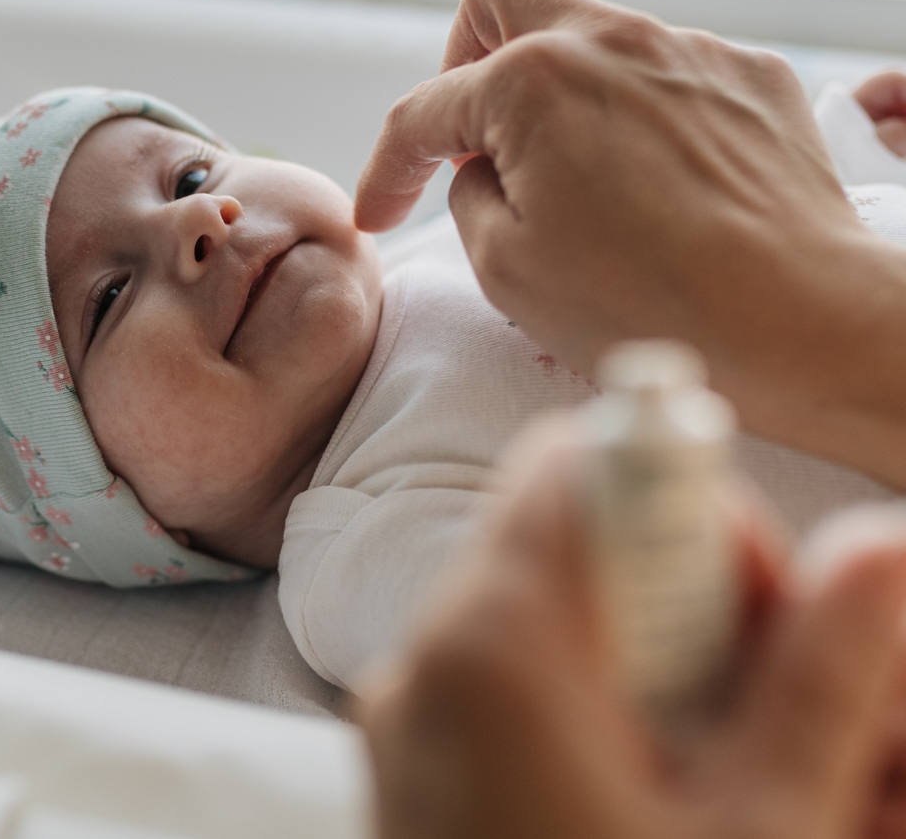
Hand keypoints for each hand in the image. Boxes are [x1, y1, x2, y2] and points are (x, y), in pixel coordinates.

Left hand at [353, 416, 905, 838]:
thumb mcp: (765, 836)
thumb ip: (823, 680)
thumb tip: (879, 544)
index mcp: (493, 644)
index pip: (585, 466)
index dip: (694, 507)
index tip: (769, 612)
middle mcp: (427, 663)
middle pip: (580, 550)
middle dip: (705, 613)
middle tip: (789, 729)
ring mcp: (409, 723)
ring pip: (563, 632)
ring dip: (673, 682)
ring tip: (753, 794)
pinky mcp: (418, 777)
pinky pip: (521, 700)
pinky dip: (611, 725)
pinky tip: (681, 813)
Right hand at [354, 0, 905, 479]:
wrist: (805, 323)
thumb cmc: (650, 305)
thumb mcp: (506, 268)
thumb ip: (468, 196)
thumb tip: (484, 169)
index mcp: (531, 82)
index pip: (424, 110)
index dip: (387, 169)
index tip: (380, 215)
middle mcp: (610, 40)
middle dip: (460, 60)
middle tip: (467, 137)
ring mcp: (689, 50)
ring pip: (591, 35)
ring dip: (557, 94)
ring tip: (572, 181)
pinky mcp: (752, 77)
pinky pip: (668, 73)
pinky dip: (638, 119)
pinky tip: (654, 190)